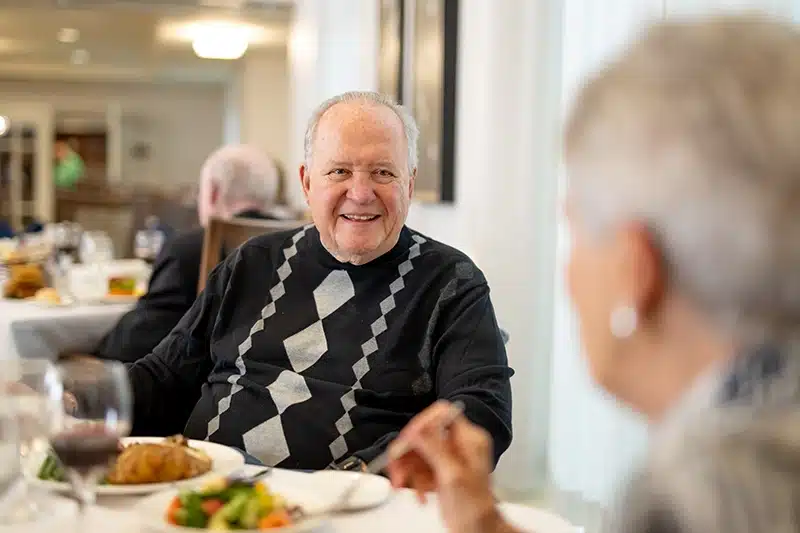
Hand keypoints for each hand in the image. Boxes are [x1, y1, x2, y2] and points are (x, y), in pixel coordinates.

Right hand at [387, 401, 513, 532]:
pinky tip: (418, 493)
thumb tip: (419, 428)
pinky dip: (413, 480)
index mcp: (469, 439)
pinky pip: (418, 467)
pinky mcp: (440, 470)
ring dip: (406, 469)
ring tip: (402, 484)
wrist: (478, 529)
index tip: (408, 439)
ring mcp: (449, 458)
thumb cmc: (475, 508)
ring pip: (417, 451)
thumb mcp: (453, 475)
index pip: (442, 414)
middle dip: (407, 452)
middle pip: (424, 435)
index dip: (422, 423)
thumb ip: (435, 449)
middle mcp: (459, 445)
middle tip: (396, 467)